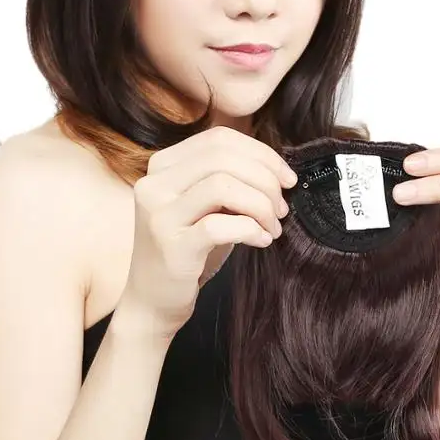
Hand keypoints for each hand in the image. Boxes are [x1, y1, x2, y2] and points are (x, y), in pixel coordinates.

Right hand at [119, 126, 296, 336]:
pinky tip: (262, 241)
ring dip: (261, 206)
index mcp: (163, 165)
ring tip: (273, 227)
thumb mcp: (205, 205)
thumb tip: (277, 169)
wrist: (152, 301)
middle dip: (266, 180)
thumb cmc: (188, 249)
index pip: (219, 138)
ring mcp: (159, 215)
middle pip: (224, 158)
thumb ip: (228, 179)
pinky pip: (221, 226)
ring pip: (223, 186)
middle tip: (282, 207)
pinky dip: (251, 230)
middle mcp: (154, 184)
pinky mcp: (171, 247)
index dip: (261, 153)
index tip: (286, 178)